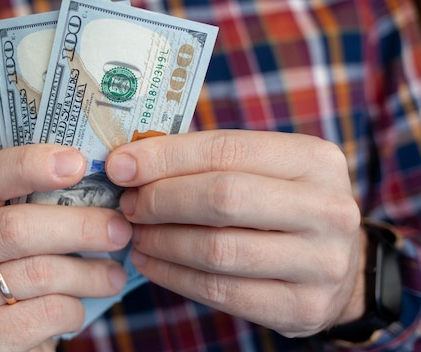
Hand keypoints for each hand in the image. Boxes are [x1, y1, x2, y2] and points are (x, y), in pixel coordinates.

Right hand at [0, 145, 131, 350]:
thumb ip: (34, 207)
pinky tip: (75, 308)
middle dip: (79, 226)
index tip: (79, 163)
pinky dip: (72, 310)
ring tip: (112, 274)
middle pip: (14, 228)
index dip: (31, 165)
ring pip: (37, 274)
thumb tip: (95, 175)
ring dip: (88, 274)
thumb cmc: (11, 276)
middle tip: (119, 229)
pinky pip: (42, 315)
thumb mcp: (9, 236)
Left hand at [105, 130, 363, 337]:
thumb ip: (207, 161)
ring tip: (136, 233)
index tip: (121, 165)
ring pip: (217, 250)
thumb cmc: (280, 206)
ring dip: (162, 240)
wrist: (337, 265)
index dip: (166, 156)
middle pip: (223, 198)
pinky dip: (173, 276)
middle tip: (129, 204)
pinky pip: (219, 292)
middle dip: (161, 200)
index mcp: (315, 160)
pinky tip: (151, 261)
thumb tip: (130, 163)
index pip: (226, 149)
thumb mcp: (262, 170)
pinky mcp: (303, 308)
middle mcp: (328, 209)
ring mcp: (321, 263)